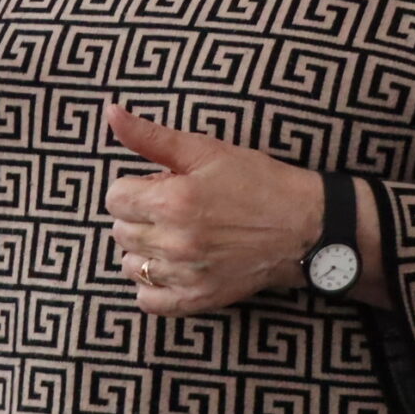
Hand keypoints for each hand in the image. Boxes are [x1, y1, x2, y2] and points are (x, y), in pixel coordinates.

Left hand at [103, 101, 321, 314]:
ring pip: (131, 265)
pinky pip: (149, 301)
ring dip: (143, 249)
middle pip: (120, 231)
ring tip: (171, 236)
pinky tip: (170, 267)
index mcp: (173, 202)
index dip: (132, 187)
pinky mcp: (198, 299)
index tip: (157, 185)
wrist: (303, 226)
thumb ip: (150, 136)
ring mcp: (186, 275)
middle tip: (170, 208)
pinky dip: (151, 286)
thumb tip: (111, 112)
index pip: (115, 198)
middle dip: (138, 215)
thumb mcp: (205, 150)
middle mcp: (175, 243)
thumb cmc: (257, 181)